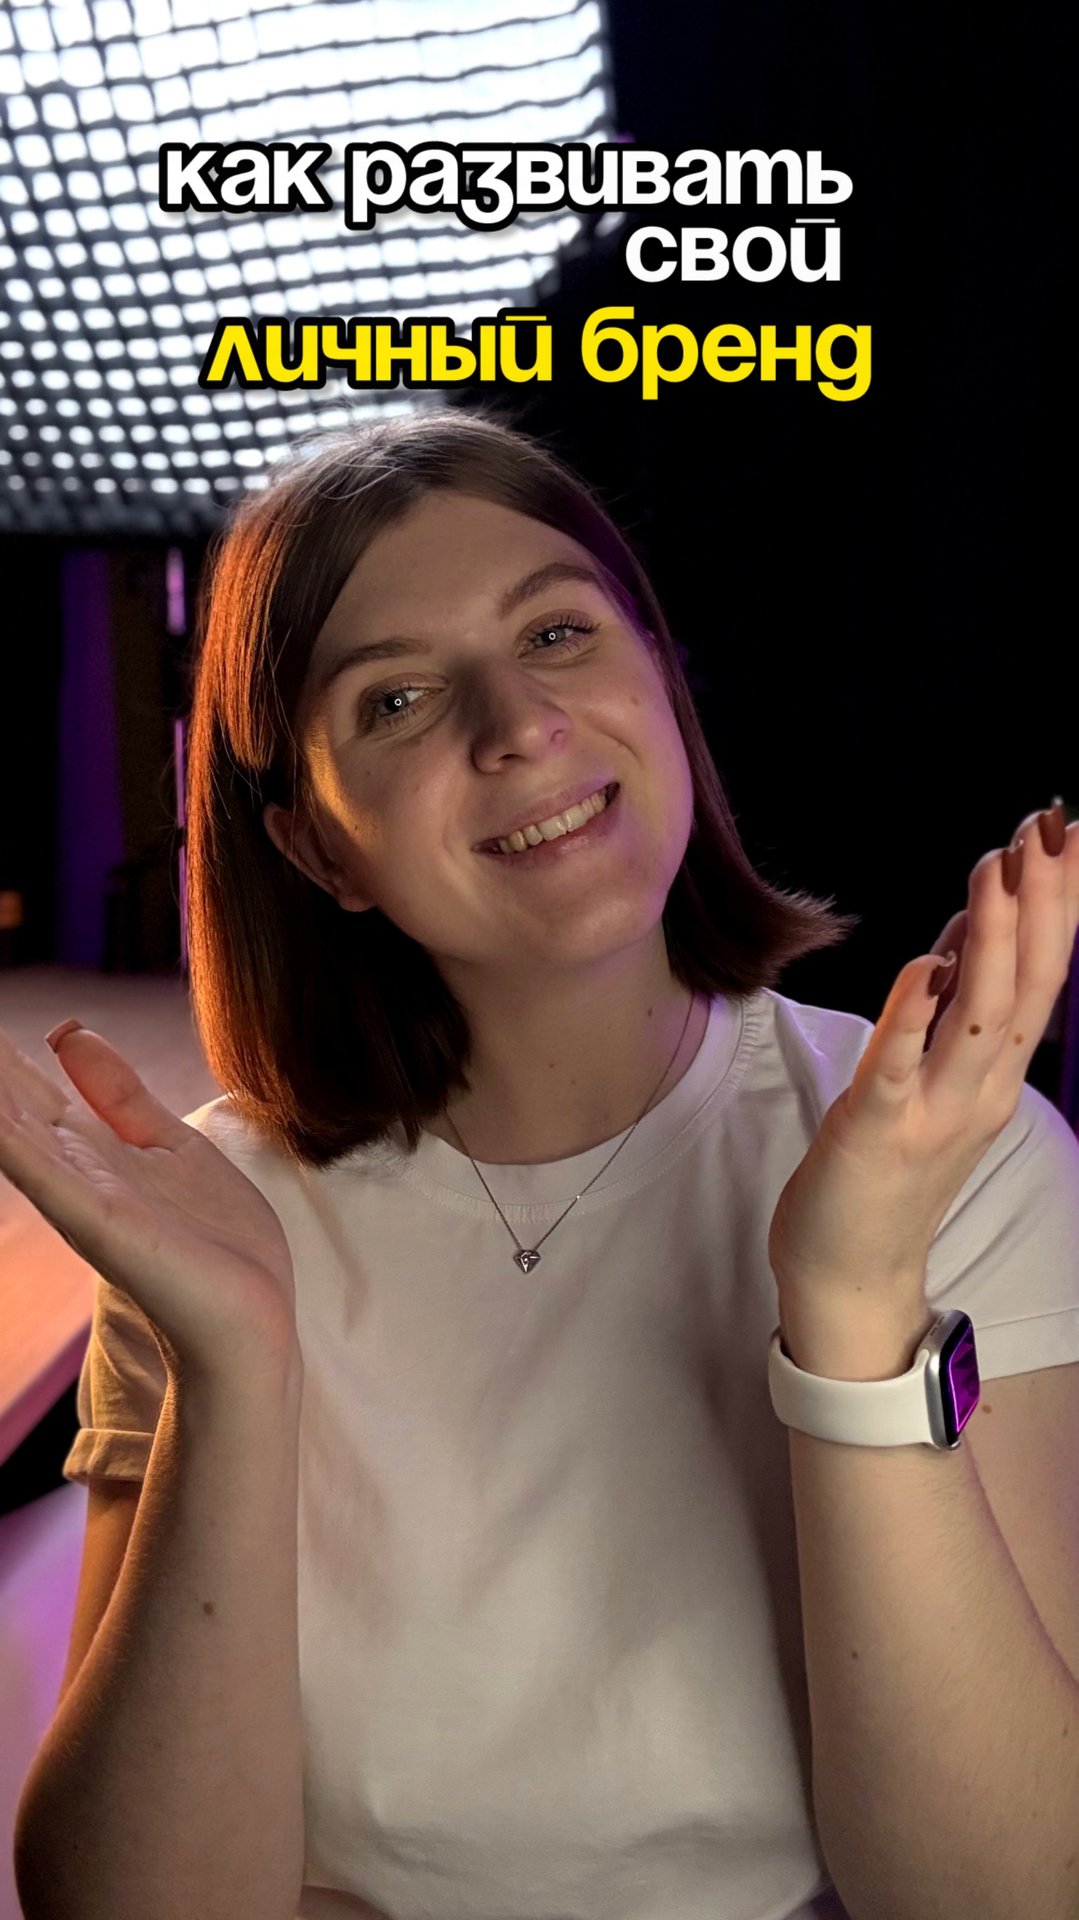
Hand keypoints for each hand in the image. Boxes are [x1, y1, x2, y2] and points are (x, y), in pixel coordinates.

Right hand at [0, 1021, 298, 1381]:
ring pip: (16, 1134)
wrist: (251, 1320)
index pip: (26, 1090)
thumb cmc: (216, 1244)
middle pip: (11, 1106)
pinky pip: (50, 1176)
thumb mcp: (167, 1142)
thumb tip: (67, 1034)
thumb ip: (118, 1095)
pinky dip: (16, 1144)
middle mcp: (73, 1172)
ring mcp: (83, 1198)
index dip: (1, 1059)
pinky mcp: (104, 1224)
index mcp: (89, 1150)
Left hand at [767, 801, 1078, 1303]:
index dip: (1059, 902)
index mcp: (999, 1073)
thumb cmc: (889, 1170)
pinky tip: (922, 962)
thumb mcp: (936, 1078)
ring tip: (997, 867)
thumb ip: (950, 1008)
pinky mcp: (876, 1130)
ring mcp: (934, 1111)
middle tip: (1048, 825)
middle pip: (1027, 984)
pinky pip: (900, 1065)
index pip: (1043, 974)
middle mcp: (983, 1089)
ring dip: (989, 938)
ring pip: (978, 1016)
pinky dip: (913, 1013)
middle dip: (1041, 901)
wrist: (852, 1273)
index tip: (1063, 830)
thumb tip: (964, 931)